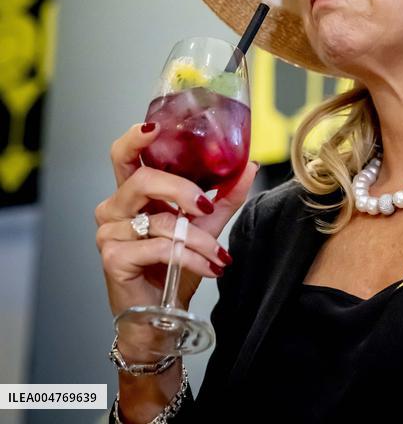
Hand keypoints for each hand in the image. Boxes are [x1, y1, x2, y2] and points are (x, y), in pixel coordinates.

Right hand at [95, 122, 259, 319]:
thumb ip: (223, 195)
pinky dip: (190, 256)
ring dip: (198, 238)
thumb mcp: (204, 226)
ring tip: (217, 254)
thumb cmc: (173, 268)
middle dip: (181, 189)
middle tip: (205, 204)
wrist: (161, 318)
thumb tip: (248, 165)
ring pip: (160, 220)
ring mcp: (110, 233)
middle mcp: (115, 208)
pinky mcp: (113, 257)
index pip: (124, 155)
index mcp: (132, 194)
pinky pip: (160, 247)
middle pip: (143, 179)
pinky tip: (208, 267)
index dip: (135, 138)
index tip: (156, 127)